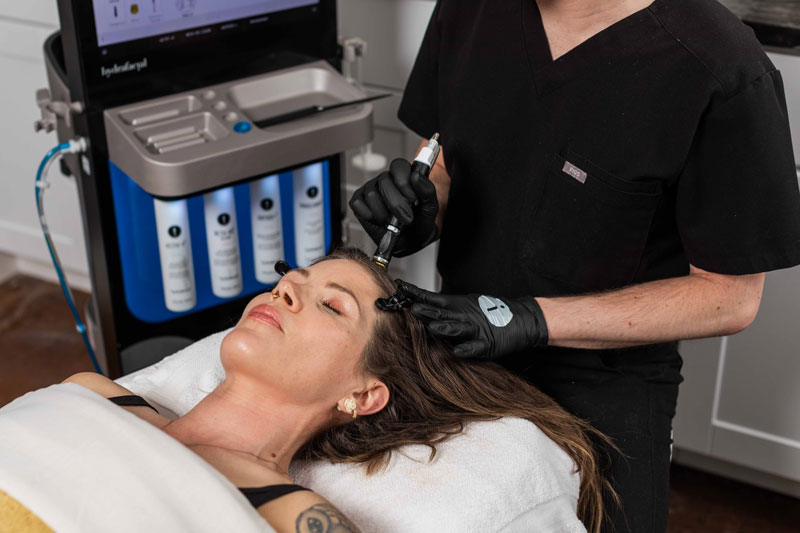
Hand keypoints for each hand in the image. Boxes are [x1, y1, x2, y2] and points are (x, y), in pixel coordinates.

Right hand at [349, 158, 438, 256]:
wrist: (410, 242)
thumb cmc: (419, 222)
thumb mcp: (429, 207)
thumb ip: (427, 190)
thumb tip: (416, 176)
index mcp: (402, 176)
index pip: (398, 166)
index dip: (404, 182)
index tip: (413, 200)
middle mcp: (385, 180)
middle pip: (385, 182)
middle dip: (397, 204)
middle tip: (406, 218)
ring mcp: (369, 190)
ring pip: (372, 195)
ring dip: (384, 214)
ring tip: (392, 221)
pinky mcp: (358, 202)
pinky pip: (359, 205)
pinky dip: (370, 217)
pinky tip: (379, 221)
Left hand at [397, 280, 548, 358]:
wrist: (521, 319)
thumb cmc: (492, 313)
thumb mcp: (465, 305)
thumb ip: (444, 307)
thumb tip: (419, 303)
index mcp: (457, 306)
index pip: (432, 300)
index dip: (416, 295)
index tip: (400, 289)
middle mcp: (464, 316)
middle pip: (441, 314)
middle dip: (426, 311)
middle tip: (411, 308)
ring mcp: (475, 330)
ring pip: (457, 329)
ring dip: (445, 328)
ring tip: (433, 327)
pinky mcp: (487, 344)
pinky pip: (475, 347)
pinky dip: (466, 349)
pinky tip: (457, 351)